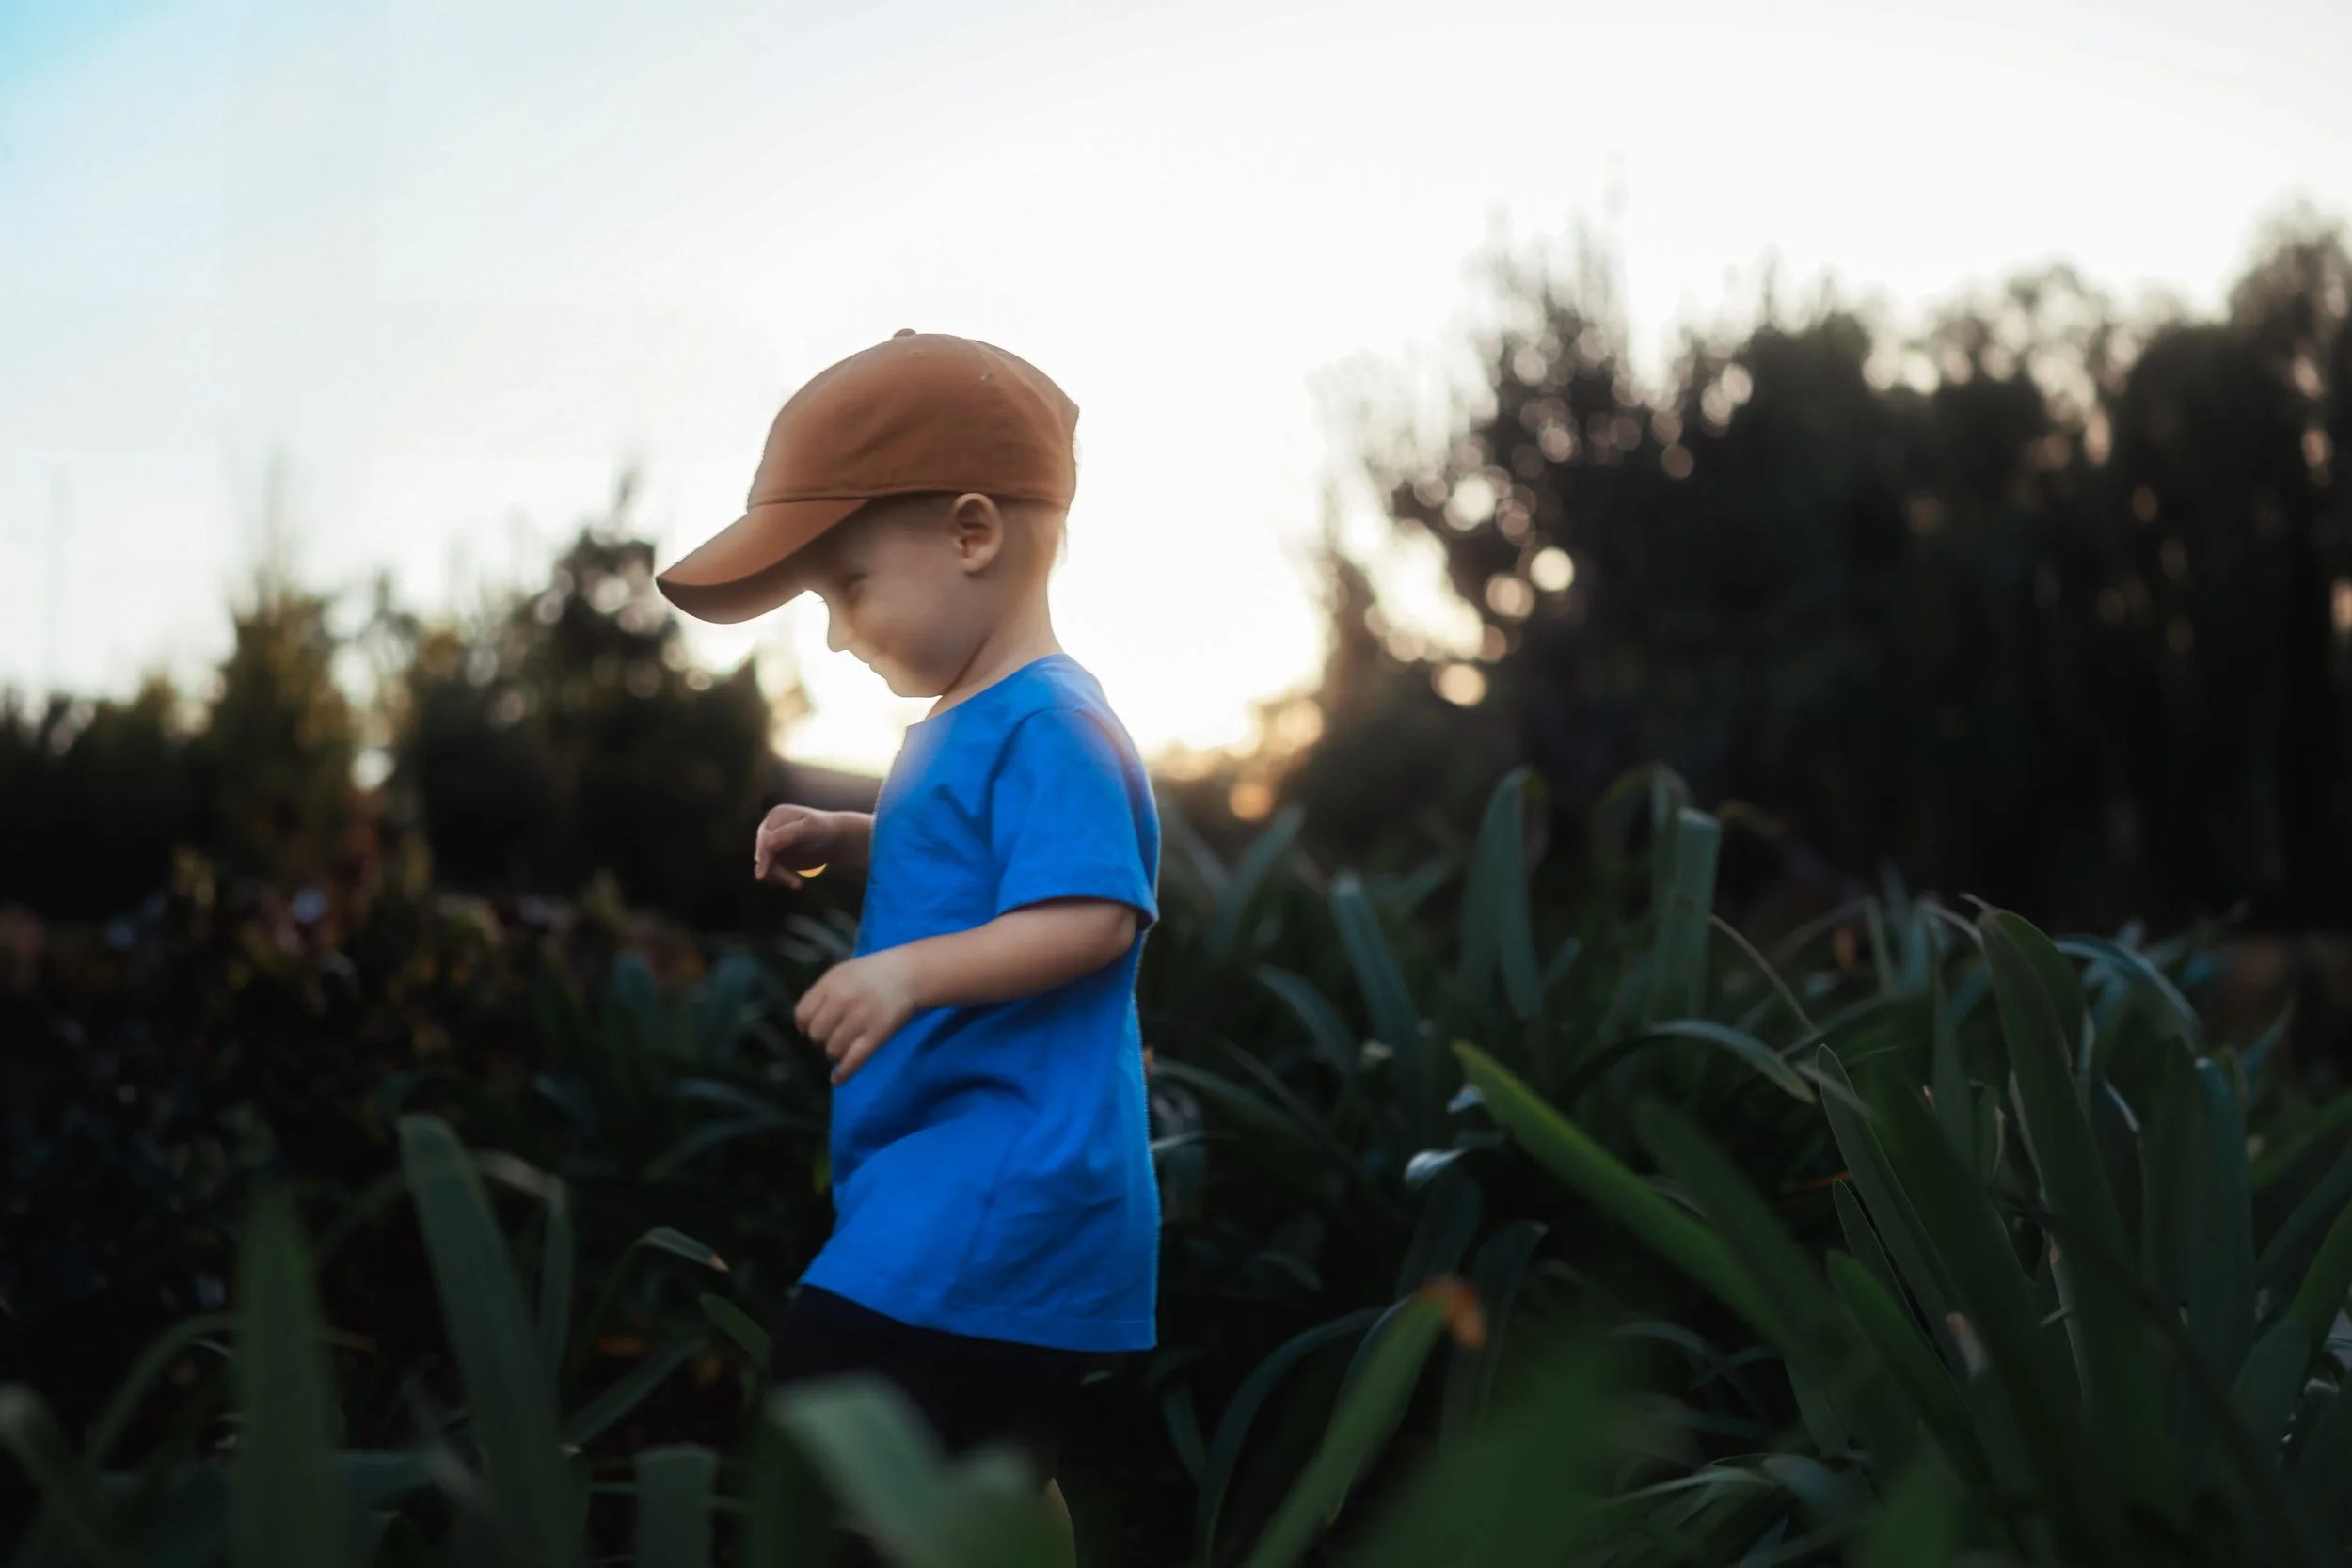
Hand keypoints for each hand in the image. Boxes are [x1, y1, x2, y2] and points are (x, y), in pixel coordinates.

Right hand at [754, 805, 840, 887]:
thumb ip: (788, 834)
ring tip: (797, 884)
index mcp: (776, 816)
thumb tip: (767, 843)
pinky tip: (795, 883)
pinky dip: (780, 879)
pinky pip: (771, 871)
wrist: (835, 840)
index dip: (764, 857)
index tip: (762, 876)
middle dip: (775, 871)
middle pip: (763, 854)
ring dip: (779, 877)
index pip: (764, 840)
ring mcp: (771, 843)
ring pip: (765, 865)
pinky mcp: (776, 857)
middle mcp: (769, 829)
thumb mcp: (809, 829)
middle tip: (797, 885)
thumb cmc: (824, 830)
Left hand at [794, 949, 919, 1084]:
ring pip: (832, 1050)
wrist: (909, 975)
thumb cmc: (873, 972)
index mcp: (831, 984)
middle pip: (816, 1034)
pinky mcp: (875, 1036)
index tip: (811, 1028)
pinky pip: (853, 1060)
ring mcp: (858, 1020)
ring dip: (835, 1053)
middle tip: (833, 1034)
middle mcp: (841, 1002)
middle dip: (821, 1038)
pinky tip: (837, 1079)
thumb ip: (823, 993)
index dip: (804, 1025)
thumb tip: (808, 1020)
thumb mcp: (842, 972)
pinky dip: (843, 1073)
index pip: (802, 1014)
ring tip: (844, 1047)